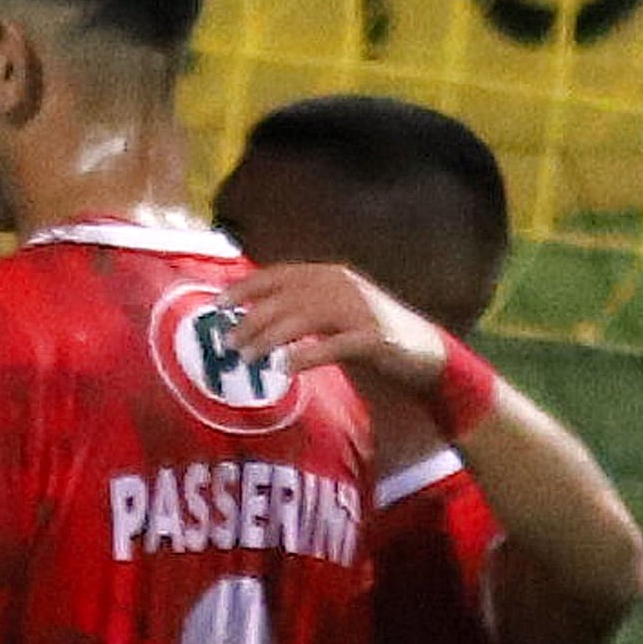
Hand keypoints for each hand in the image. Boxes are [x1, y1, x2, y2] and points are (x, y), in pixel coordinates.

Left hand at [226, 261, 452, 398]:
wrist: (424, 351)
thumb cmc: (371, 335)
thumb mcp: (334, 313)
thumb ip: (301, 309)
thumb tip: (252, 318)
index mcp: (330, 275)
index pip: (279, 275)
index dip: (246, 286)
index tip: (218, 303)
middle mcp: (343, 286)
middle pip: (287, 299)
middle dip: (252, 319)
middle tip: (229, 343)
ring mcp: (360, 310)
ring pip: (304, 319)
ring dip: (270, 338)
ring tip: (247, 358)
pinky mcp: (375, 339)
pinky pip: (334, 346)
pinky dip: (307, 355)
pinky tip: (285, 368)